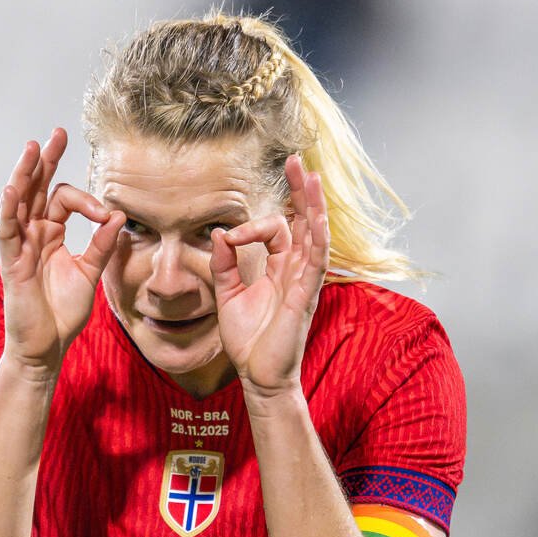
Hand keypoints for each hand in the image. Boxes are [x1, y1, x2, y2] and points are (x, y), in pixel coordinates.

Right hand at [0, 127, 123, 376]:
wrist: (47, 347)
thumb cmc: (63, 313)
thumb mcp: (90, 273)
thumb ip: (103, 245)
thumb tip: (118, 215)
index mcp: (51, 235)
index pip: (63, 200)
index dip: (87, 201)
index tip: (106, 215)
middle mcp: (33, 234)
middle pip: (36, 189)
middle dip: (47, 161)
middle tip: (58, 134)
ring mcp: (20, 246)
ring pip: (19, 202)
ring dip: (25, 175)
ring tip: (33, 148)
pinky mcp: (12, 262)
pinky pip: (7, 231)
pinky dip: (9, 210)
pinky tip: (13, 189)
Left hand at [211, 155, 328, 398]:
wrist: (258, 376)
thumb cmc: (248, 340)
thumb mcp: (228, 295)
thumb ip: (223, 264)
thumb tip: (219, 233)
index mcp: (279, 268)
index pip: (275, 230)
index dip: (251, 226)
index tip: (228, 239)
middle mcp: (295, 270)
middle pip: (304, 221)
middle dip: (300, 190)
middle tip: (297, 160)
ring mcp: (304, 282)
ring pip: (314, 234)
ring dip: (313, 204)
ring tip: (311, 175)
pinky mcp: (306, 296)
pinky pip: (315, 262)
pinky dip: (317, 237)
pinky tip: (317, 217)